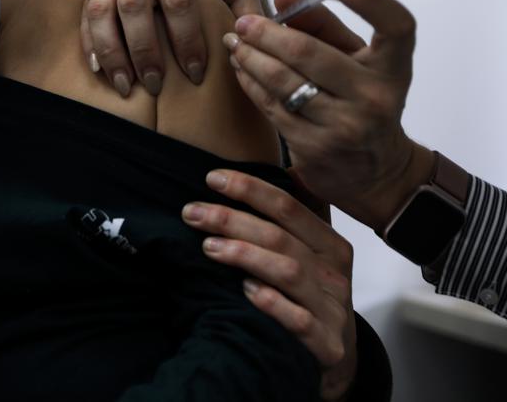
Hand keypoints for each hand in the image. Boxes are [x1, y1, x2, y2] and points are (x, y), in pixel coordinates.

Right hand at [80, 0, 261, 96]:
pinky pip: (86, 14)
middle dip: (144, 49)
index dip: (185, 38)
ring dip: (111, 51)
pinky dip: (90, 43)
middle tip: (156, 84)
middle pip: (134, 3)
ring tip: (125, 85)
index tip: (194, 73)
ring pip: (102, 9)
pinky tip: (100, 70)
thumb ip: (246, 7)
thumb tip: (244, 40)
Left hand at [183, 170, 356, 400]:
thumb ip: (294, 221)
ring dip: (245, 255)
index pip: (288, 207)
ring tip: (208, 247)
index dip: (250, 189)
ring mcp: (331, 310)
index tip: (212, 178)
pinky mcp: (326, 345)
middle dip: (232, 220)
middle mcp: (333, 273)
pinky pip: (299, 320)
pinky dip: (272, 303)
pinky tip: (246, 290)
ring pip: (287, 272)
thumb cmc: (312, 297)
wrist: (337, 358)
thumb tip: (278, 172)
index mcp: (330, 245)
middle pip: (280, 237)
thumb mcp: (312, 256)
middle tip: (192, 213)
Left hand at [223, 0, 433, 229]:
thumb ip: (322, 24)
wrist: (375, 173)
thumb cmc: (361, 100)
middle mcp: (374, 97)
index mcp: (393, 68)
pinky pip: (271, 106)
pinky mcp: (314, 147)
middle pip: (309, 53)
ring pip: (282, 81)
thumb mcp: (356, 61)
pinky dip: (250, 82)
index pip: (396, 25)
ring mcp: (344, 126)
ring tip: (234, 41)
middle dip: (267, 33)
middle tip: (243, 21)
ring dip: (250, 57)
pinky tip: (240, 67)